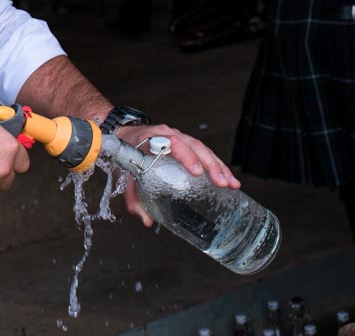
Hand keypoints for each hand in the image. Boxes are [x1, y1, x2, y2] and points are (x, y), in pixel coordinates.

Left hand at [112, 123, 239, 226]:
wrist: (123, 135)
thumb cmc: (126, 154)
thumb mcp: (125, 174)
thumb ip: (133, 197)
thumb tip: (146, 220)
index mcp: (152, 138)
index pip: (172, 143)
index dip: (186, 156)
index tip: (196, 172)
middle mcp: (169, 134)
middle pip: (194, 146)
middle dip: (210, 165)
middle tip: (221, 183)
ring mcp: (179, 137)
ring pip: (203, 148)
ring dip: (218, 166)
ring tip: (231, 184)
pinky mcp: (187, 144)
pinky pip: (204, 152)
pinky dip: (217, 165)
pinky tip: (227, 179)